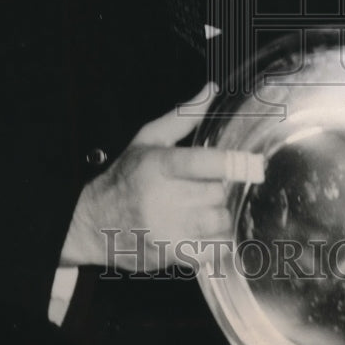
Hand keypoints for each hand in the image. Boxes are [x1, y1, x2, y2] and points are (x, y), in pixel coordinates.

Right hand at [61, 85, 247, 270]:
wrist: (90, 223)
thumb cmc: (124, 178)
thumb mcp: (148, 139)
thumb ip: (183, 116)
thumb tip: (210, 90)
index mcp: (160, 165)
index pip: (206, 163)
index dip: (234, 163)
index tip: (254, 165)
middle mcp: (163, 198)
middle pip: (217, 193)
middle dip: (220, 189)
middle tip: (209, 187)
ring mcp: (166, 229)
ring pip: (219, 222)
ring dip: (220, 216)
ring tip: (206, 210)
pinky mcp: (169, 254)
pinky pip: (213, 250)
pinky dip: (218, 243)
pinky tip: (208, 234)